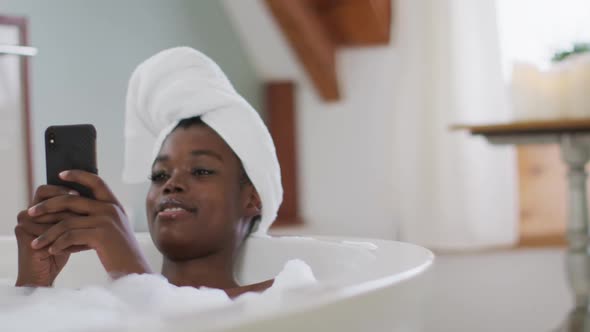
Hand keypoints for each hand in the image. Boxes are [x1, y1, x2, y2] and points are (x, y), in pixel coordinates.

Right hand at [15, 185, 84, 286]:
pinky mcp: (24, 234)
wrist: (45, 275)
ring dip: (67, 214)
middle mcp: (27, 214)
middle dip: (65, 197)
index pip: (47, 190)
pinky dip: (62, 230)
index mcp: (37, 210)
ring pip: (49, 212)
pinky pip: (46, 228)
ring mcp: (24, 224)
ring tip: (84, 216)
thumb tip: (97, 194)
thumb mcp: (71, 228)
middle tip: (80, 197)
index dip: (63, 188)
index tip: (81, 191)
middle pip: (46, 196)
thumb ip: (76, 212)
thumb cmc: (63, 251)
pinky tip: (76, 231)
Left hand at [28, 170, 151, 276]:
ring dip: (47, 233)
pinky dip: (58, 244)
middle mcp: (111, 209)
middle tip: (31, 212)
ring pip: (67, 221)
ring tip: (36, 243)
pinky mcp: (101, 235)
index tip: (60, 174)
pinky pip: (70, 236)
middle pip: (72, 199)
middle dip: (47, 206)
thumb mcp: (112, 228)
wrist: (133, 269)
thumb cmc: (119, 252)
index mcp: (114, 204)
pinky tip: (51, 251)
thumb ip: (96, 216)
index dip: (78, 175)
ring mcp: (106, 221)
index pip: (95, 181)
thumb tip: (70, 209)